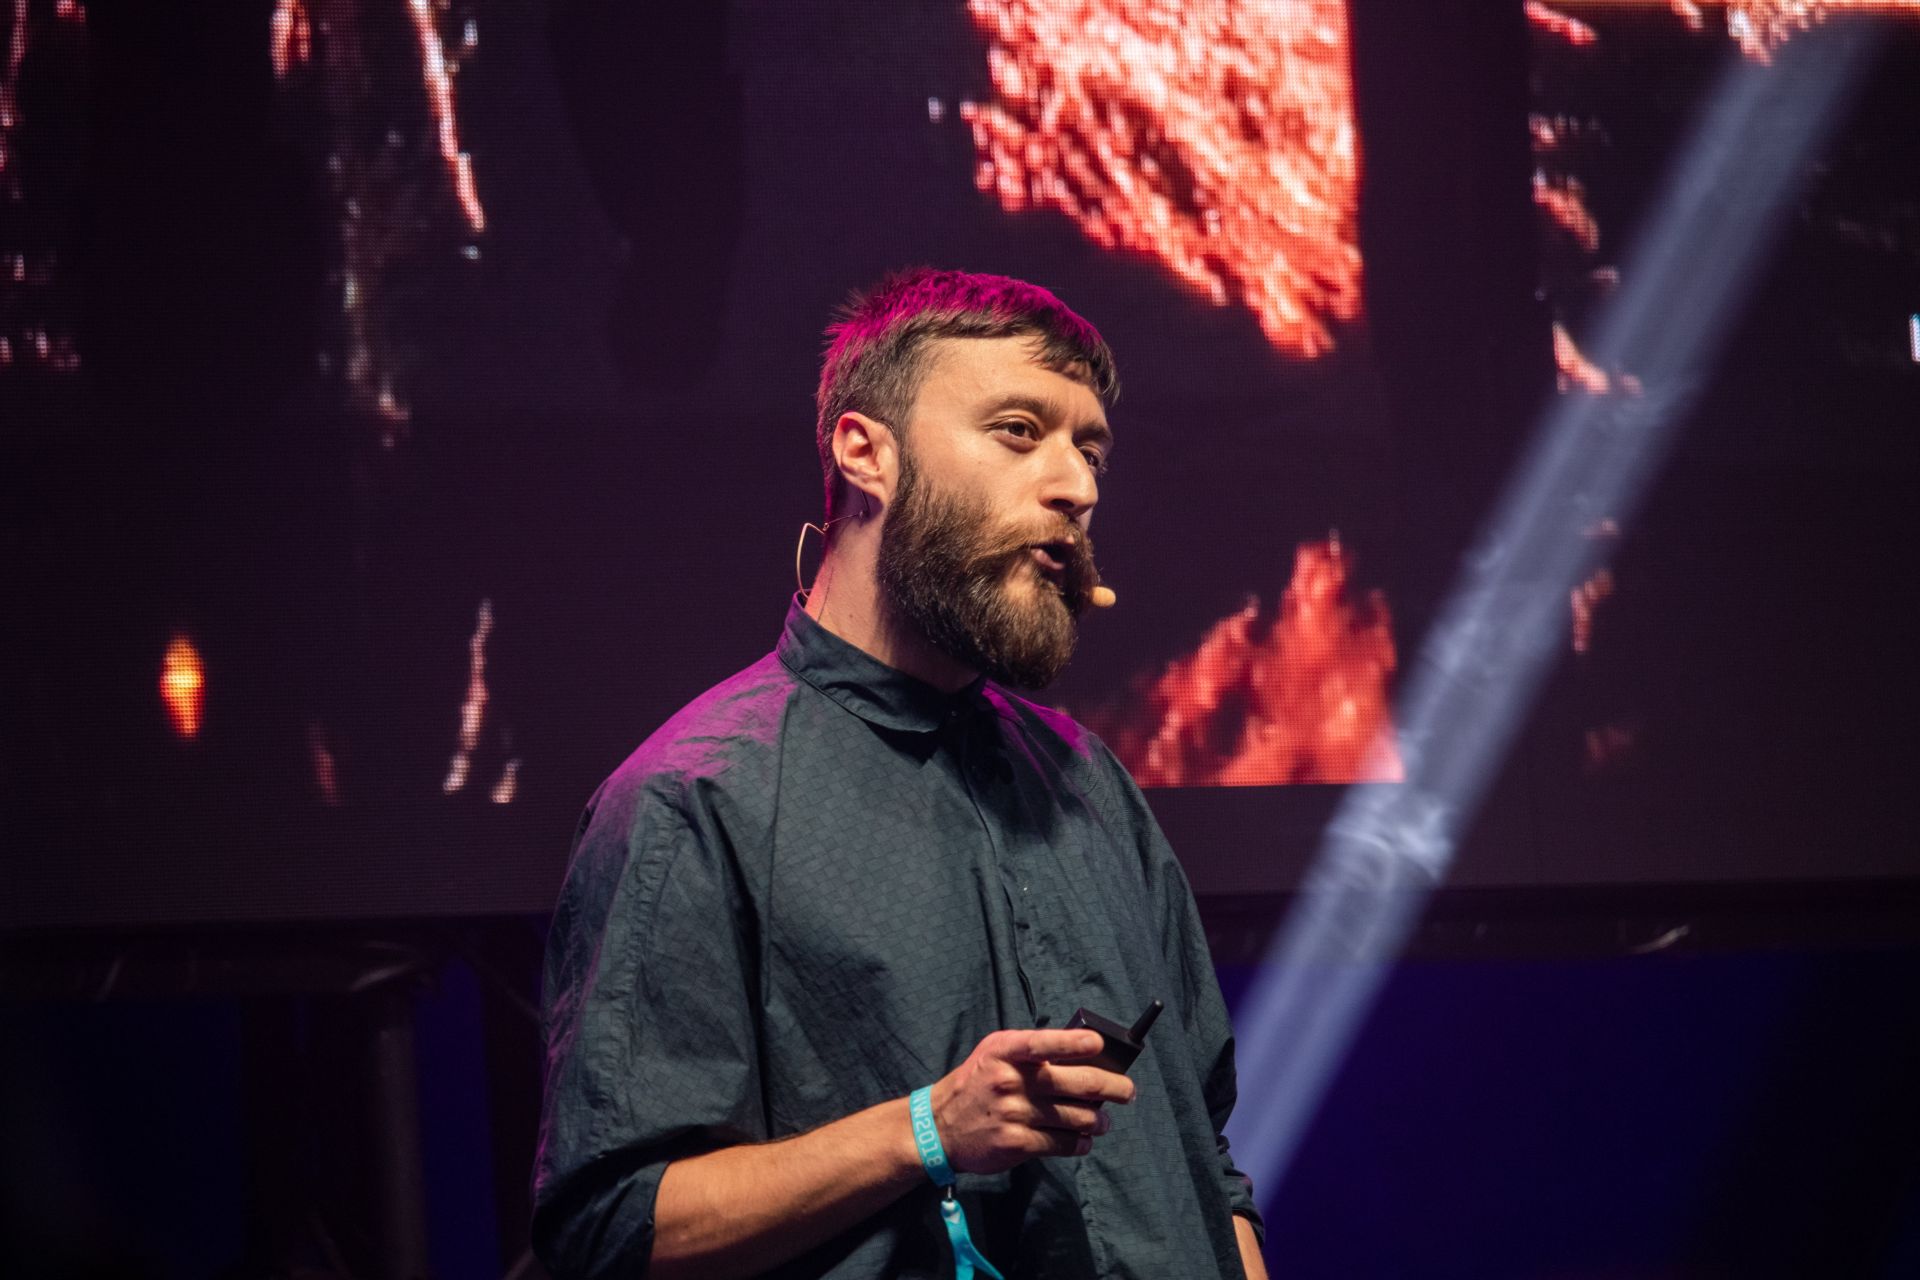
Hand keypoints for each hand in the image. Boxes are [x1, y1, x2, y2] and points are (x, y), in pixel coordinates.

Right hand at [927, 1028, 1135, 1174]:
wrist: (940, 1126)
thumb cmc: (977, 1082)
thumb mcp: (995, 1053)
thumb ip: (1031, 1050)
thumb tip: (1083, 1055)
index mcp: (1006, 1051)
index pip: (1044, 1042)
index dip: (1075, 1043)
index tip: (1100, 1046)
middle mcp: (1011, 1081)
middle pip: (1077, 1084)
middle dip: (1113, 1088)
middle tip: (1128, 1092)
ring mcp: (1014, 1114)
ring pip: (1076, 1117)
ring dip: (1099, 1121)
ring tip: (1103, 1122)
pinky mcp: (1017, 1144)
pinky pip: (1062, 1144)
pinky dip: (1080, 1144)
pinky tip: (1084, 1141)